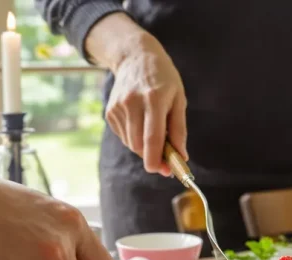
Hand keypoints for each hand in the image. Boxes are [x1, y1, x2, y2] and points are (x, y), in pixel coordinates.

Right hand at [105, 33, 186, 175]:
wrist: (135, 56)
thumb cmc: (163, 79)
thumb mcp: (179, 99)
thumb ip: (179, 129)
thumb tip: (181, 156)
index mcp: (153, 99)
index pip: (152, 137)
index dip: (156, 159)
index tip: (163, 171)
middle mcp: (132, 103)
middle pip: (139, 145)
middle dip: (153, 158)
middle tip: (167, 161)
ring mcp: (118, 107)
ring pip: (131, 143)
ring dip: (145, 148)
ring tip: (155, 133)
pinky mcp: (110, 111)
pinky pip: (124, 136)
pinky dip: (135, 138)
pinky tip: (142, 123)